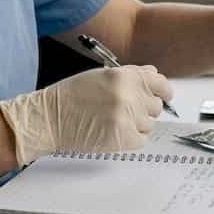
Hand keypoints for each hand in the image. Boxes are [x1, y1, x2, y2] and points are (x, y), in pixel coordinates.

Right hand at [0, 65, 173, 165]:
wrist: (50, 118)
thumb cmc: (71, 96)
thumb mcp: (101, 75)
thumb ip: (130, 74)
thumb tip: (153, 73)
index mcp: (125, 76)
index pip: (160, 83)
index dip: (163, 91)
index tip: (163, 96)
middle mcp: (129, 95)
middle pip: (156, 106)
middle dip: (144, 109)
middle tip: (124, 111)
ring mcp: (128, 118)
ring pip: (149, 124)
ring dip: (136, 124)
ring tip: (112, 121)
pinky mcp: (123, 138)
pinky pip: (141, 140)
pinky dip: (131, 139)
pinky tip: (113, 132)